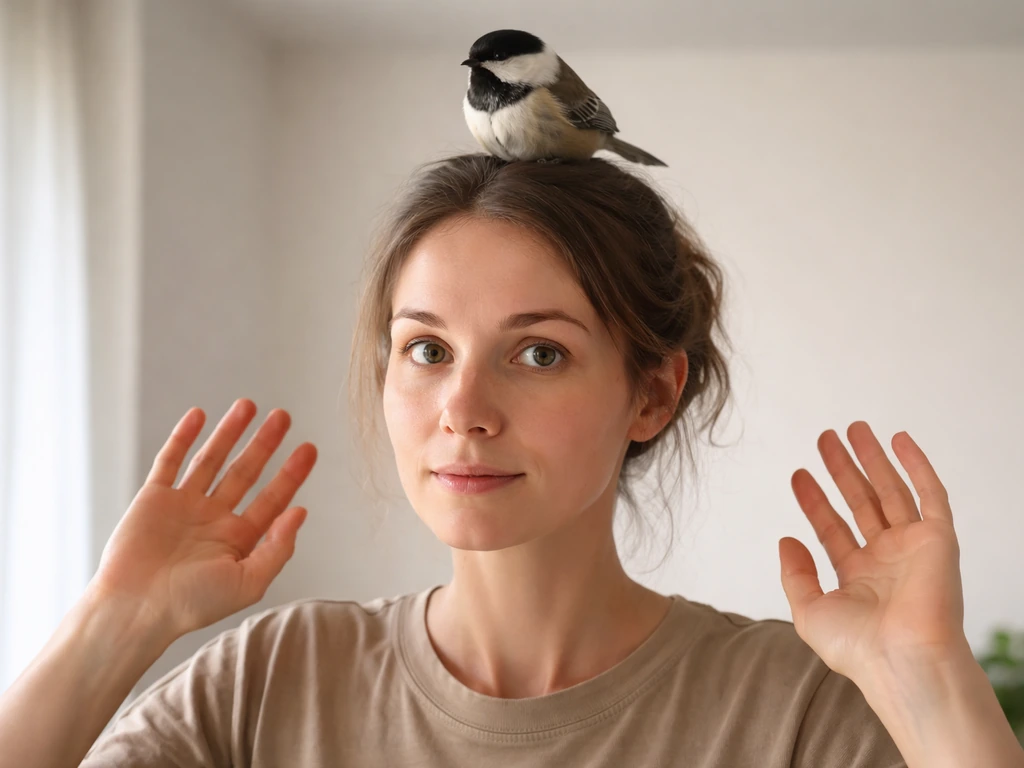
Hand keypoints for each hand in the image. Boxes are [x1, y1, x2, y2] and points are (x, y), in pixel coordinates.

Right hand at [90, 399, 317, 642]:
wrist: (136, 610)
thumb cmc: (192, 605)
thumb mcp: (248, 582)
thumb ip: (278, 548)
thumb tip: (301, 511)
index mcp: (239, 539)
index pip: (272, 499)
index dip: (292, 473)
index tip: (310, 448)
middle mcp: (214, 518)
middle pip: (245, 472)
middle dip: (265, 444)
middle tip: (284, 416)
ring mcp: (184, 506)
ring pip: (211, 460)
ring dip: (229, 432)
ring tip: (248, 405)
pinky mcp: (153, 499)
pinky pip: (170, 461)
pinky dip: (183, 437)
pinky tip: (199, 415)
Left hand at [778, 421, 967, 684]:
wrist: (904, 661)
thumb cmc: (859, 649)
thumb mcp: (809, 611)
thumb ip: (795, 574)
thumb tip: (786, 541)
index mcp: (859, 578)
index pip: (833, 529)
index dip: (814, 501)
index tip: (798, 475)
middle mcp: (888, 560)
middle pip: (861, 502)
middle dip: (842, 470)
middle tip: (824, 439)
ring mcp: (914, 548)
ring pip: (891, 491)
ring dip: (873, 458)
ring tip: (853, 428)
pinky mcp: (939, 540)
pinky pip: (931, 495)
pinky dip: (917, 465)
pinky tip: (898, 440)